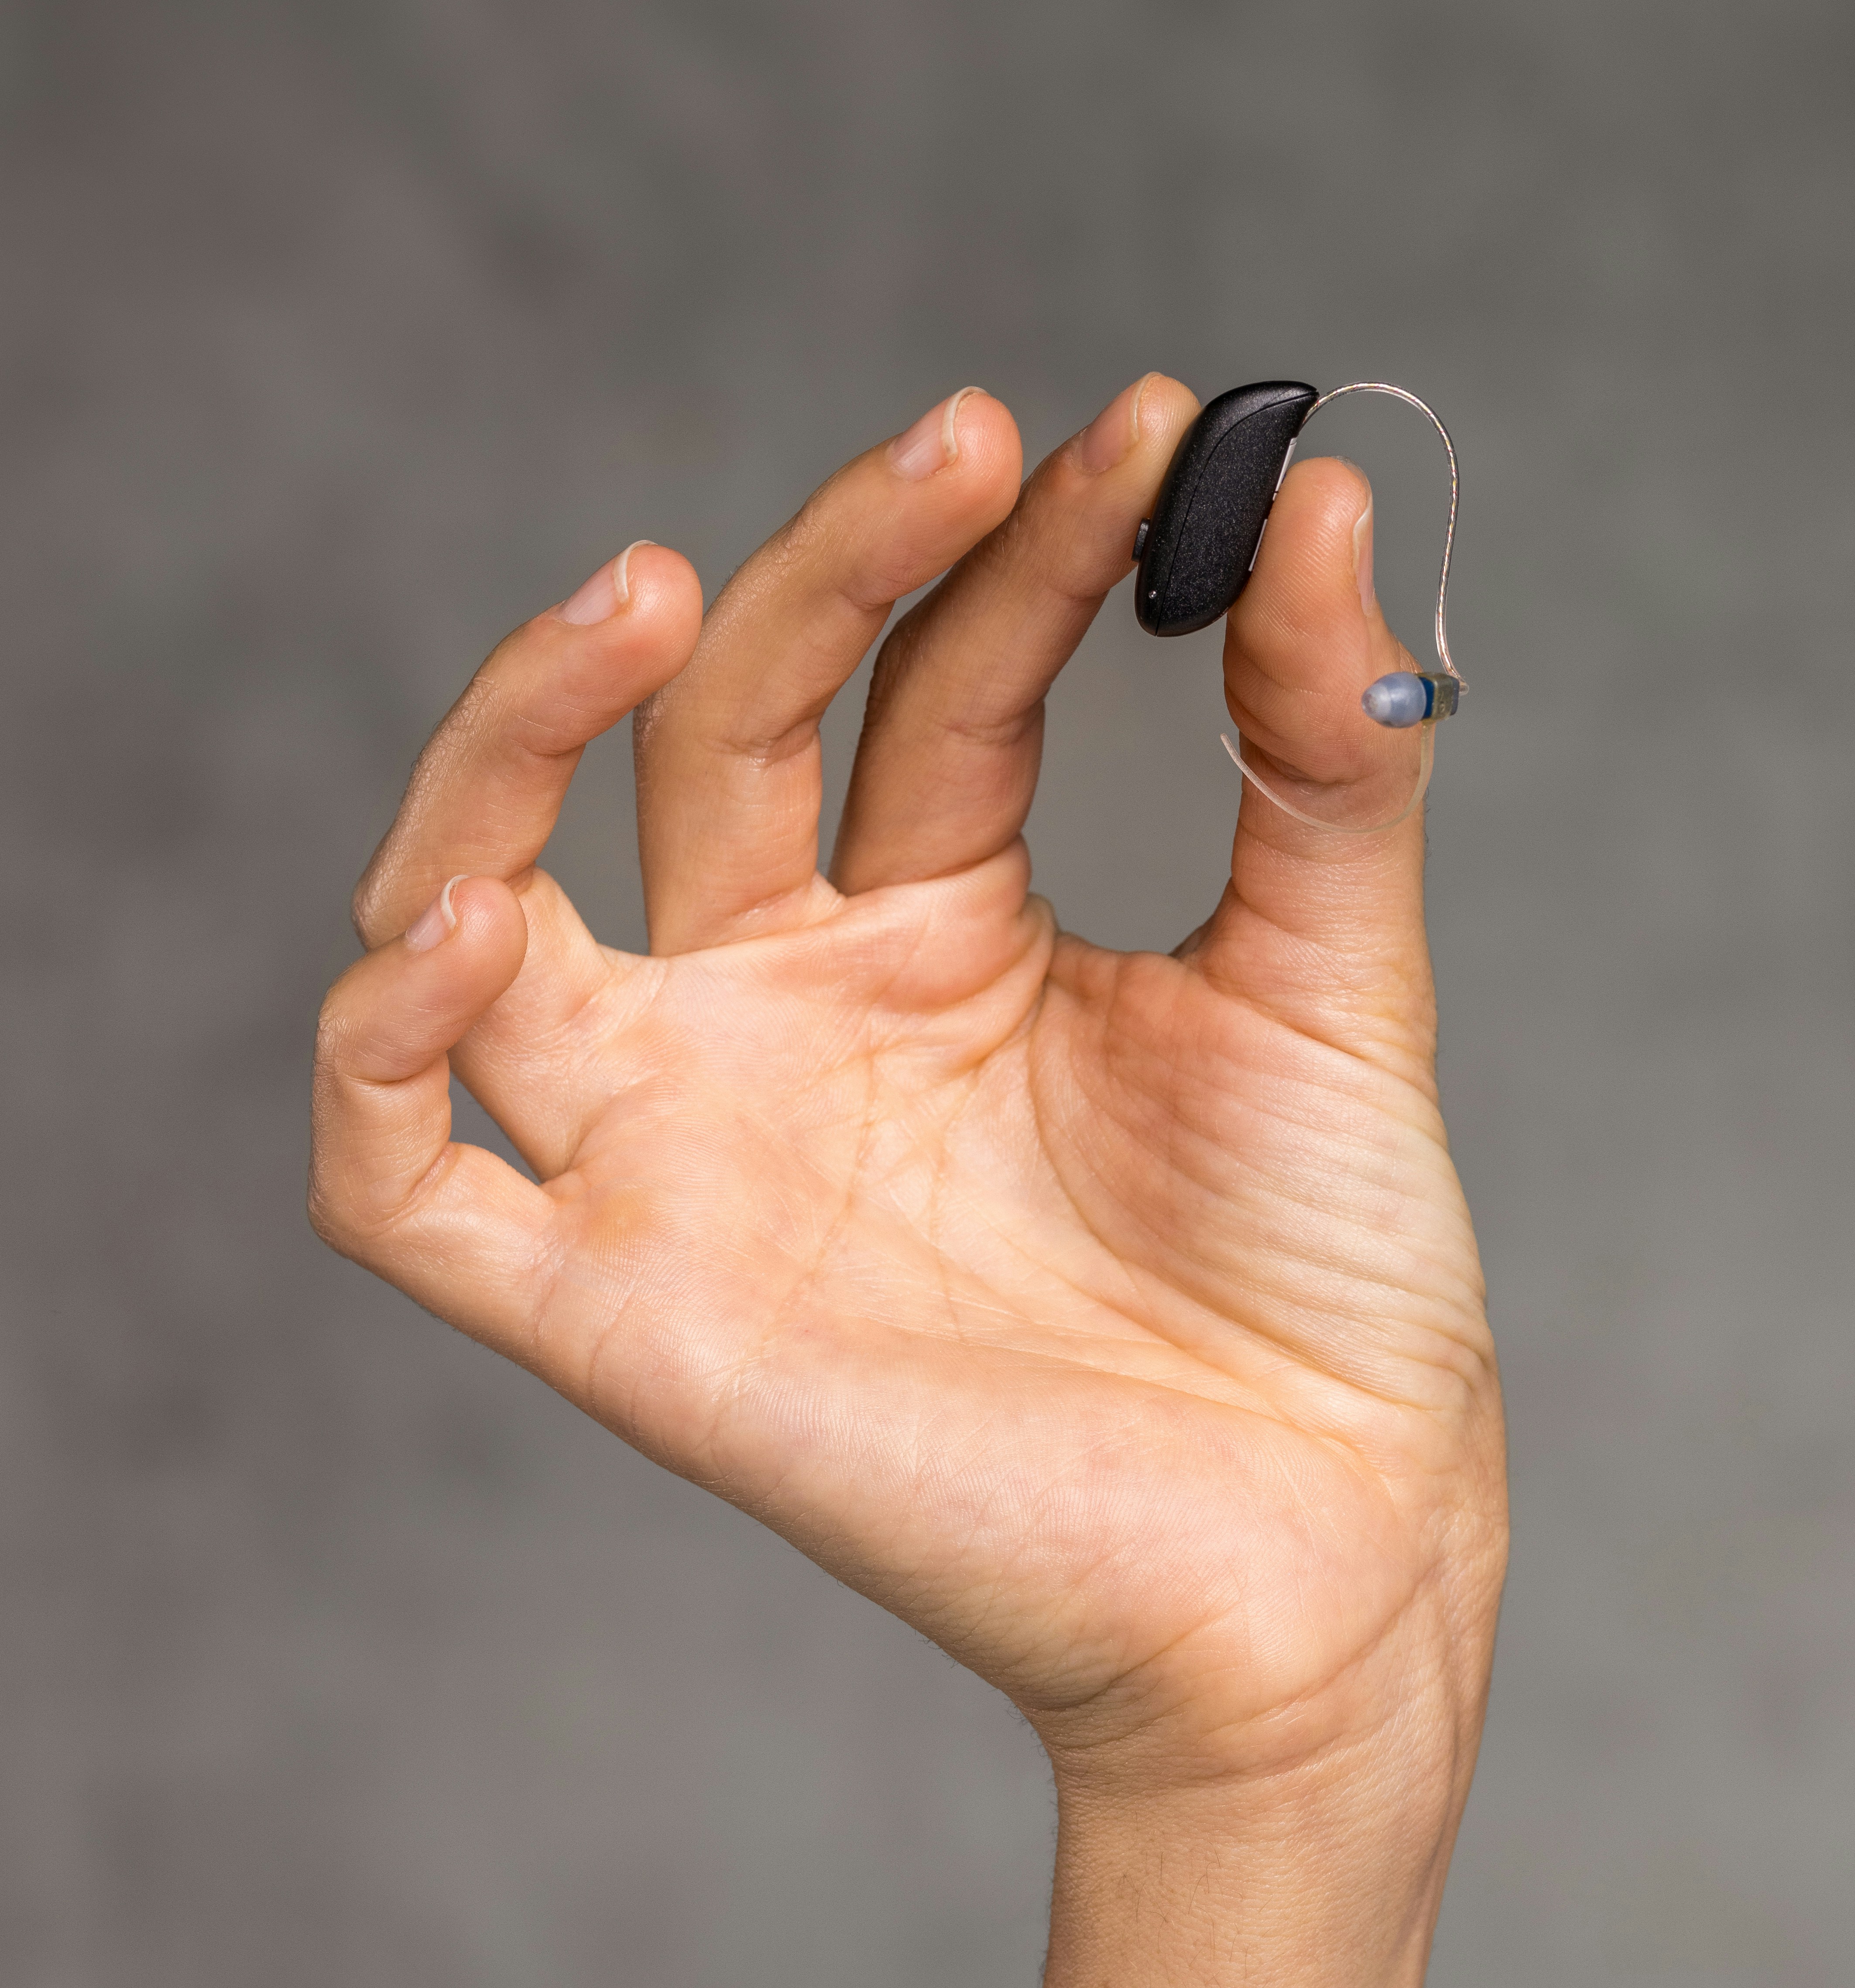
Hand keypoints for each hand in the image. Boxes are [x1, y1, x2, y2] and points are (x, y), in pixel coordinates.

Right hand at [311, 377, 1505, 1806]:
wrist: (1334, 1553)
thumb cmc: (1334, 1289)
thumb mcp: (1336, 978)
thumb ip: (1318, 745)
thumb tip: (1330, 486)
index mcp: (945, 935)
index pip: (929, 681)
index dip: (1018, 546)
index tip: (1153, 435)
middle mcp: (793, 1020)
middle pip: (712, 737)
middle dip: (819, 569)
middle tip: (961, 439)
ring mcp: (693, 1152)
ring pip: (477, 906)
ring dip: (508, 734)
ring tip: (648, 593)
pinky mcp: (622, 1310)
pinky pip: (401, 1178)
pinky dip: (386, 1049)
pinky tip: (475, 922)